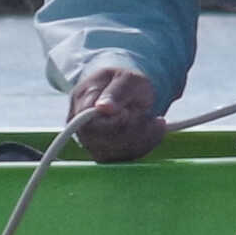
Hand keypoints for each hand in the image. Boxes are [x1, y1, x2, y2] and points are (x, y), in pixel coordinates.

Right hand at [62, 63, 176, 162]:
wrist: (130, 90)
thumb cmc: (125, 81)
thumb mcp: (126, 77)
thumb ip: (116, 91)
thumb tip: (103, 107)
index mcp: (81, 103)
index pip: (89, 123)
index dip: (112, 123)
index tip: (129, 112)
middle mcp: (83, 127)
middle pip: (102, 142)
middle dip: (132, 130)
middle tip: (145, 112)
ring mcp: (94, 143)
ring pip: (116, 153)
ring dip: (143, 137)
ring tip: (154, 119)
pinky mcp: (110, 154)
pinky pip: (128, 157)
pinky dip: (147, 143)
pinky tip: (154, 129)